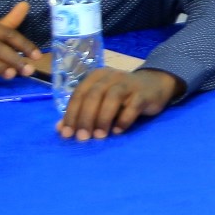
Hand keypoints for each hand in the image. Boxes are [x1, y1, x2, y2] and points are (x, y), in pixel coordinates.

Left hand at [56, 68, 180, 139]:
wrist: (154, 85)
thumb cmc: (122, 96)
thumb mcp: (100, 101)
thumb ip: (81, 112)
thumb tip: (60, 129)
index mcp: (96, 76)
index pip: (79, 94)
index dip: (71, 114)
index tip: (67, 134)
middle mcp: (111, 76)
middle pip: (94, 95)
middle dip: (85, 118)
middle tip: (83, 138)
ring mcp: (129, 83)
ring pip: (112, 98)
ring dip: (103, 119)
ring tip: (100, 136)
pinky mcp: (144, 93)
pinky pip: (133, 106)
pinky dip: (124, 119)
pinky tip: (118, 131)